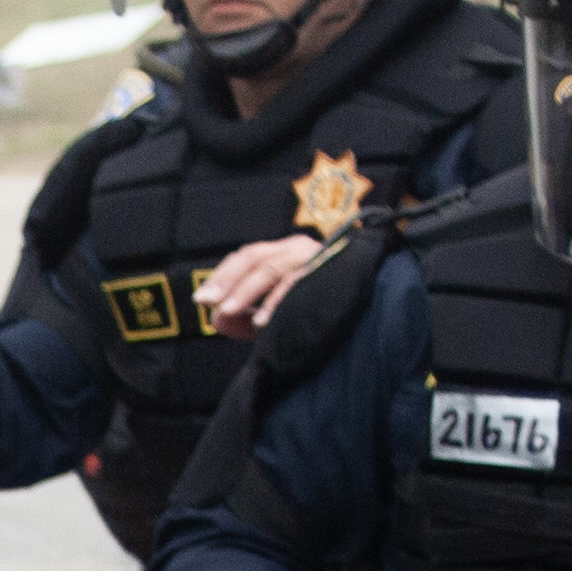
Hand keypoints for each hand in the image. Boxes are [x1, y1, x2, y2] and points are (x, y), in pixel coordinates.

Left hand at [196, 234, 325, 337]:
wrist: (369, 310)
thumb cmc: (318, 310)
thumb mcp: (274, 315)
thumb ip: (245, 319)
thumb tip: (216, 320)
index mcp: (285, 252)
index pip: (247, 256)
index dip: (222, 275)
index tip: (202, 298)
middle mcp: (298, 248)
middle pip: (253, 257)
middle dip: (227, 280)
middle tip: (206, 302)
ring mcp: (314, 256)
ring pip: (271, 267)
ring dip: (245, 291)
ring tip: (227, 311)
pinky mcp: (327, 271)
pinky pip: (296, 283)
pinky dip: (275, 302)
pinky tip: (260, 322)